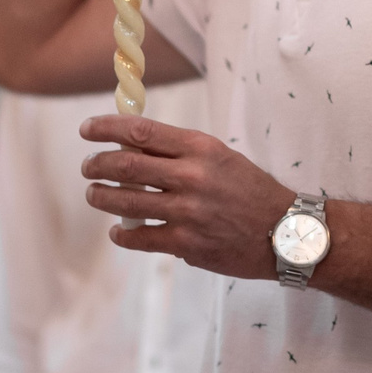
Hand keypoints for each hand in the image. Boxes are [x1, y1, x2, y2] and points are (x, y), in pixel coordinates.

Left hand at [81, 115, 295, 277]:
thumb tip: (132, 147)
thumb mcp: (220, 157)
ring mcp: (188, 212)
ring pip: (126, 202)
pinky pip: (141, 237)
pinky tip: (118, 230)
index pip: (141, 131)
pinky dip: (123, 233)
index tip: (87, 130)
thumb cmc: (251, 191)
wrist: (284, 232)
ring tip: (94, 194)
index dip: (106, 129)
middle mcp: (192, 177)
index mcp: (201, 148)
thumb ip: (181, 153)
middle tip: (88, 167)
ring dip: (101, 197)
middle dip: (97, 165)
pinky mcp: (187, 243)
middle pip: (126, 166)